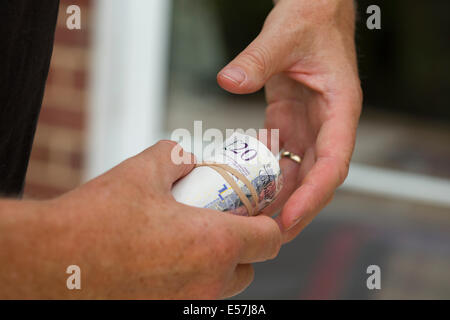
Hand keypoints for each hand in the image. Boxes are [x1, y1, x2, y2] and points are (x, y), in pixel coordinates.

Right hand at [0, 141, 280, 298]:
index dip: (267, 223)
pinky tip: (163, 260)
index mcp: (214, 244)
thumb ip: (178, 157)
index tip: (252, 213)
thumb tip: (192, 161)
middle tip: (217, 224)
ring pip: (222, 286)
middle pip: (249, 267)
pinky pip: (193, 296)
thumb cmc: (97, 217)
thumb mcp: (143, 169)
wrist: (50, 260)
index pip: (270, 240)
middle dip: (241, 245)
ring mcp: (187, 305)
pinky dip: (190, 280)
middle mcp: (208, 283)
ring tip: (187, 241)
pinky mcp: (165, 314)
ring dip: (217, 265)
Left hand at [217, 0, 361, 242]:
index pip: (334, 163)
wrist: (313, 8)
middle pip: (317, 178)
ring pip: (298, 172)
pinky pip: (280, 155)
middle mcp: (328, 122)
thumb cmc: (313, 17)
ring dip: (279, 197)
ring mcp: (309, 124)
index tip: (290, 217)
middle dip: (296, 208)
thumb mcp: (285, 33)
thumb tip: (230, 81)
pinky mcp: (290, 120)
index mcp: (340, 108)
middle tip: (268, 235)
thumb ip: (258, 58)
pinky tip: (248, 188)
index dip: (314, 195)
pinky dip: (266, 174)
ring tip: (254, 219)